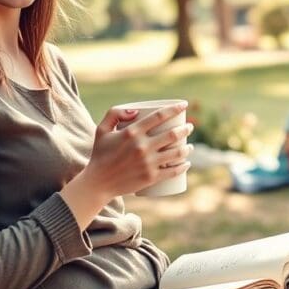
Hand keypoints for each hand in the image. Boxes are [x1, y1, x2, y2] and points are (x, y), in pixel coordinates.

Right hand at [66, 104, 192, 206]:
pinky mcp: (151, 177)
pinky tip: (187, 163)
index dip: (175, 108)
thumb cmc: (100, 154)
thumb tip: (136, 110)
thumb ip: (114, 113)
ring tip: (191, 146)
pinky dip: (183, 166)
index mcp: (132, 132)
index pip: (159, 116)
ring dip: (188, 148)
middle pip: (172, 134)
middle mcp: (142, 146)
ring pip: (176, 153)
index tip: (184, 105)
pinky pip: (173, 171)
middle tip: (190, 127)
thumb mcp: (102, 130)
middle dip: (186, 128)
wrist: (98, 183)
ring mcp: (148, 163)